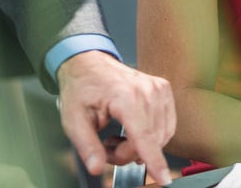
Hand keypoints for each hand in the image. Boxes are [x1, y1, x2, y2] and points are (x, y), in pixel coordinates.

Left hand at [57, 50, 175, 184]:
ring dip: (140, 145)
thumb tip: (96, 168)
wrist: (88, 63)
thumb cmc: (82, 87)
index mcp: (126, 96)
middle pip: (150, 140)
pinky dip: (152, 135)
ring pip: (161, 135)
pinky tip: (132, 131)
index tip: (163, 178)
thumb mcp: (74, 120)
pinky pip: (166, 124)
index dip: (154, 161)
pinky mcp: (163, 90)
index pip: (144, 136)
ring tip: (117, 138)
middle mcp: (147, 91)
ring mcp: (158, 89)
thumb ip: (87, 147)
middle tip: (107, 148)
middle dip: (129, 153)